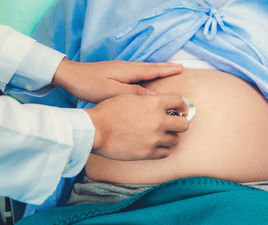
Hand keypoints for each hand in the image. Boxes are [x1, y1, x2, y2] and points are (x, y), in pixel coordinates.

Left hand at [52, 58, 182, 102]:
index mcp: (128, 71)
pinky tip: (148, 78)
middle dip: (166, 68)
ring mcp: (121, 69)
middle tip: (180, 68)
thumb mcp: (111, 91)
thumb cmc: (89, 84)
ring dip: (158, 70)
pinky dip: (148, 73)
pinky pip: (138, 72)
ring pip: (145, 68)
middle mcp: (127, 67)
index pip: (152, 70)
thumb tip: (153, 97)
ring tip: (169, 71)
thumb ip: (132, 93)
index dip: (167, 71)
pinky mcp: (116, 72)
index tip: (180, 69)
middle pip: (151, 67)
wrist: (70, 75)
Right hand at [85, 93, 188, 160]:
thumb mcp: (129, 97)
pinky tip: (155, 145)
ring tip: (160, 135)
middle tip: (173, 124)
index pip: (179, 101)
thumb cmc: (108, 112)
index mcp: (155, 103)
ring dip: (170, 137)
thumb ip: (147, 99)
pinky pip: (166, 153)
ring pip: (175, 140)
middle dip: (180, 123)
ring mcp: (155, 138)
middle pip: (184, 124)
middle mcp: (159, 121)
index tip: (180, 110)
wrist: (96, 130)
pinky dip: (163, 149)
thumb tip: (158, 100)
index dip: (182, 105)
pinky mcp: (149, 153)